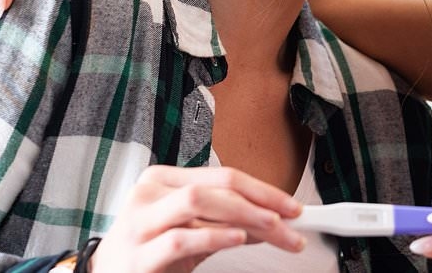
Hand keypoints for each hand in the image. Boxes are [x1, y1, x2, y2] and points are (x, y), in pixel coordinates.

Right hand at [87, 165, 305, 272]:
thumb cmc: (150, 250)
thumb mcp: (192, 230)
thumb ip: (227, 221)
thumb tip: (274, 219)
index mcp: (164, 179)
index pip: (224, 176)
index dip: (264, 189)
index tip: (293, 208)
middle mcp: (150, 194)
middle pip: (216, 188)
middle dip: (262, 204)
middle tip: (291, 223)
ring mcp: (140, 223)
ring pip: (197, 203)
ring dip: (244, 216)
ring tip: (273, 229)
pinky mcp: (138, 255)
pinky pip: (180, 239)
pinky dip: (213, 236)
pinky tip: (237, 238)